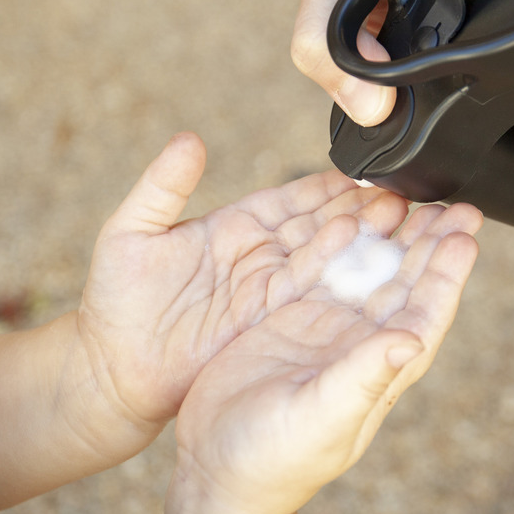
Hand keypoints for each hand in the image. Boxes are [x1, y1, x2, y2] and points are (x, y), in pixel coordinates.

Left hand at [76, 131, 411, 454]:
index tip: (364, 171)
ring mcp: (269, 288)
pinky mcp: (271, 322)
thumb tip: (190, 139)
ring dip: (362, 241)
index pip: (293, 198)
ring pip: (326, 258)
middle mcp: (262, 254)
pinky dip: (343, 279)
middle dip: (360, 209)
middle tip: (401, 192)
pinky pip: (312, 296)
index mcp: (237, 225)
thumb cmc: (115, 303)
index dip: (327, 186)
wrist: (112, 374)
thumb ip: (163, 185)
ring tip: (401, 222)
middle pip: (320, 225)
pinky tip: (373, 263)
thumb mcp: (131, 232)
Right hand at [162, 198, 482, 513]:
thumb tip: (413, 340)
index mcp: (378, 369)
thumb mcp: (322, 419)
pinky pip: (326, 267)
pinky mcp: (294, 315)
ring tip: (414, 199)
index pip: (426, 314)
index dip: (448, 275)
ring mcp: (328, 326)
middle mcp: (360, 342)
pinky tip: (355, 215)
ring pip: (370, 269)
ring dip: (394, 236)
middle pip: (407, 283)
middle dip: (432, 243)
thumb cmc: (273, 459)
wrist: (217, 463)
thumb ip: (364, 378)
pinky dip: (341, 241)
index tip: (465, 236)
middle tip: (457, 204)